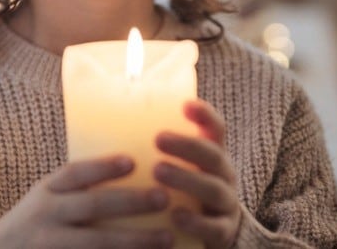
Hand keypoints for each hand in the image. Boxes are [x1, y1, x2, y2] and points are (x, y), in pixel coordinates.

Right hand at [0, 156, 173, 248]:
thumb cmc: (37, 221)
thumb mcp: (47, 197)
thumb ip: (75, 188)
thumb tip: (132, 169)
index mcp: (45, 192)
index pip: (74, 174)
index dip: (102, 167)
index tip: (132, 161)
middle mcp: (47, 218)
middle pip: (91, 207)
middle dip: (130, 203)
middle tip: (164, 197)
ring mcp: (53, 247)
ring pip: (98, 244)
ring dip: (136, 241)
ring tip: (168, 238)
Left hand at [153, 100, 240, 248]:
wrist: (211, 231)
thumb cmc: (182, 190)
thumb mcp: (176, 164)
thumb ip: (156, 146)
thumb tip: (110, 121)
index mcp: (212, 154)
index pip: (215, 129)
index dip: (205, 115)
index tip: (185, 104)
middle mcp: (224, 175)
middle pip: (212, 155)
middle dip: (187, 146)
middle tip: (158, 139)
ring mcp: (226, 203)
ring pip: (214, 189)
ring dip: (187, 179)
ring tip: (158, 172)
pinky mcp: (223, 232)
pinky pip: (213, 227)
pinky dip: (196, 222)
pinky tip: (176, 216)